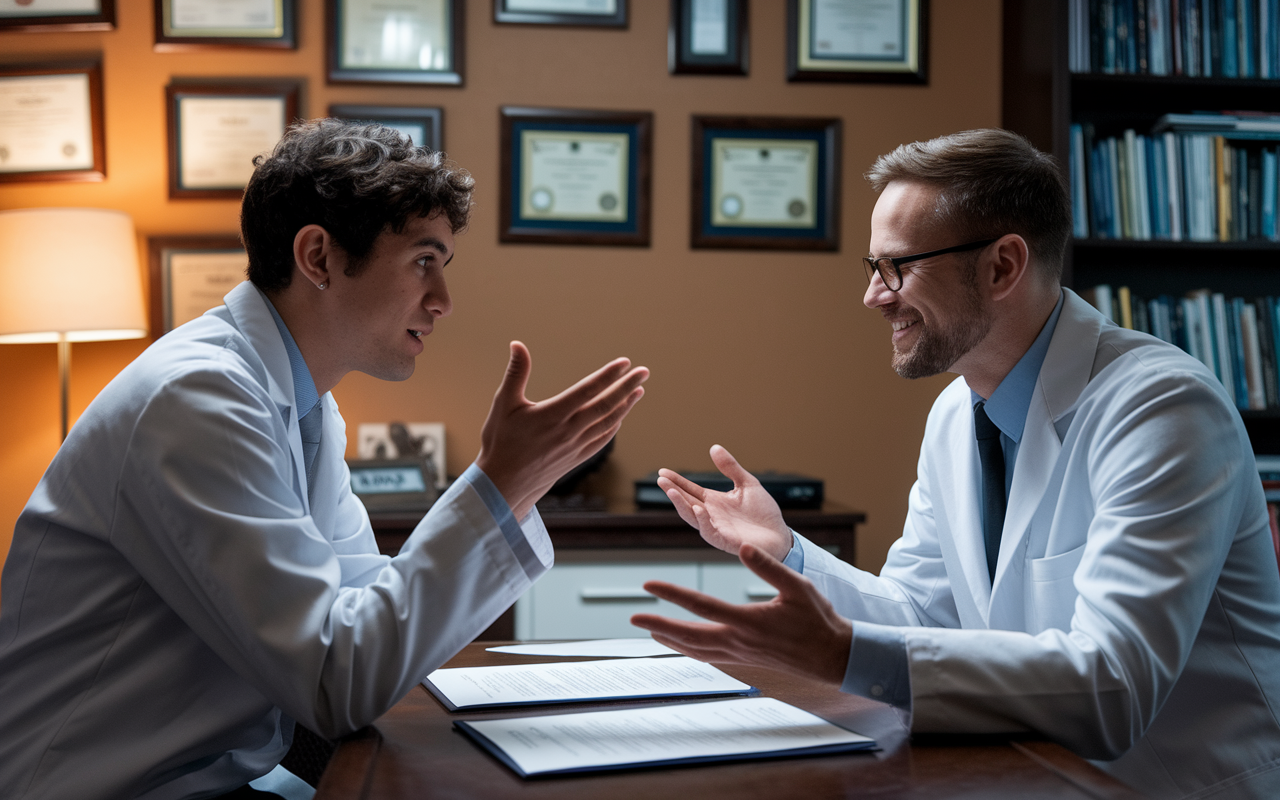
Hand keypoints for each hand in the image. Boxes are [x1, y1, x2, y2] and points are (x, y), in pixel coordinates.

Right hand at [476, 341, 647, 518]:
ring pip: (607, 423)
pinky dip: (614, 426)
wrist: (503, 483)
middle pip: (605, 405)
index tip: (625, 362)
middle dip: (627, 387)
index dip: (608, 375)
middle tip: (644, 371)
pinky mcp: (576, 459)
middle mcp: (568, 431)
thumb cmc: (500, 441)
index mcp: (552, 414)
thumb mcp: (503, 403)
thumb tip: (517, 344)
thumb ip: (516, 373)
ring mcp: (575, 447)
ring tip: (639, 390)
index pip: (587, 390)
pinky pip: (602, 441)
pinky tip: (621, 416)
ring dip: (626, 405)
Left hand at [630, 543, 851, 684]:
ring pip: (697, 649)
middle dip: (659, 625)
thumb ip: (769, 566)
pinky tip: (684, 645)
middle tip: (633, 618)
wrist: (833, 656)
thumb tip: (742, 546)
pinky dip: (692, 650)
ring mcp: (742, 654)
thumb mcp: (798, 586)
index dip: (673, 594)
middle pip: (689, 635)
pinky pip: (711, 656)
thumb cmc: (818, 619)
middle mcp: (740, 642)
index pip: (701, 605)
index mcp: (749, 621)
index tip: (649, 585)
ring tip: (651, 630)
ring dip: (671, 639)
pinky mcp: (746, 660)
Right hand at [657, 445, 790, 560]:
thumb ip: (731, 467)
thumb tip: (714, 447)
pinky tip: (698, 508)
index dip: (676, 481)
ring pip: (693, 517)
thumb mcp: (747, 484)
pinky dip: (702, 521)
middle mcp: (711, 515)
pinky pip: (709, 531)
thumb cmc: (763, 513)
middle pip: (686, 502)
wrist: (779, 536)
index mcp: (714, 502)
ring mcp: (716, 528)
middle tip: (661, 480)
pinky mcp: (725, 540)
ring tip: (672, 492)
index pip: (690, 490)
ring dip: (681, 505)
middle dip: (673, 492)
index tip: (662, 472)